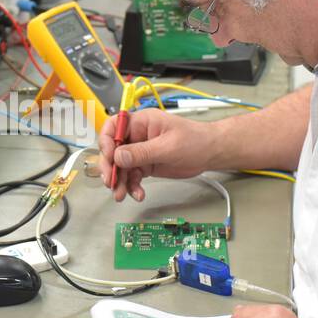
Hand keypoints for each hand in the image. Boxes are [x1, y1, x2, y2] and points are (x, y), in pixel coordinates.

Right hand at [97, 108, 218, 201]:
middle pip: (113, 150)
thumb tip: (118, 156)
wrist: (210, 154)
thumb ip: (142, 152)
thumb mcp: (168, 146)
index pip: (113, 127)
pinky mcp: (145, 165)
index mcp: (141, 122)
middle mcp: (137, 136)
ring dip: (119, 181)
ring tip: (121, 194)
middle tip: (111, 182)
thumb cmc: (195, 140)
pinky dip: (132, 187)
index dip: (106, 141)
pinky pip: (132, 176)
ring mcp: (140, 152)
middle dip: (110, 167)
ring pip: (121, 167)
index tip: (109, 157)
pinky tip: (137, 193)